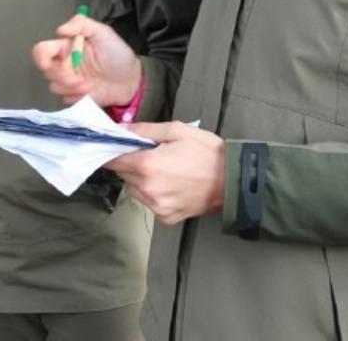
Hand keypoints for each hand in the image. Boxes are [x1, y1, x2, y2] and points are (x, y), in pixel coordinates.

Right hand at [31, 13, 141, 106]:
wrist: (132, 79)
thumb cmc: (118, 54)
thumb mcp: (103, 32)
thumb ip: (81, 23)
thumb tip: (60, 29)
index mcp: (67, 47)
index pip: (42, 50)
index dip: (41, 57)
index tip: (49, 63)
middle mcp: (64, 64)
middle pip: (46, 71)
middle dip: (61, 76)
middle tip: (78, 78)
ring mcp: (69, 82)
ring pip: (54, 87)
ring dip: (71, 88)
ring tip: (88, 85)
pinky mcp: (75, 97)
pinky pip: (65, 100)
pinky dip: (76, 98)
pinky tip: (90, 92)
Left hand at [106, 122, 225, 224]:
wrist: (234, 180)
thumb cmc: (208, 153)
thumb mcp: (176, 131)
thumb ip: (144, 129)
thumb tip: (121, 129)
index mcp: (147, 166)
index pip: (112, 160)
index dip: (112, 151)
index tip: (116, 146)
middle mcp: (148, 189)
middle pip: (123, 174)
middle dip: (131, 163)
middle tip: (151, 154)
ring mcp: (157, 206)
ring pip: (134, 189)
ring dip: (141, 179)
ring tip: (164, 170)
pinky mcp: (166, 217)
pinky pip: (149, 203)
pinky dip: (154, 193)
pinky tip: (171, 184)